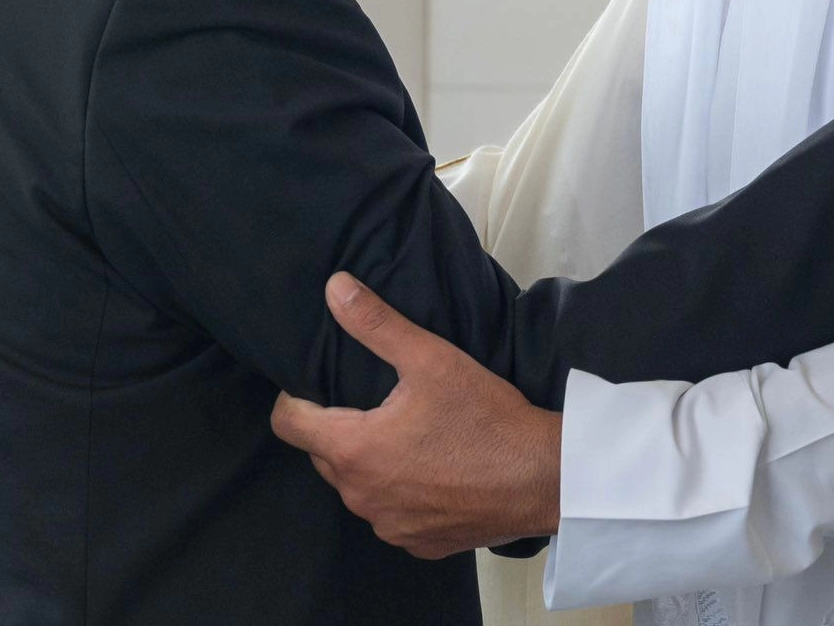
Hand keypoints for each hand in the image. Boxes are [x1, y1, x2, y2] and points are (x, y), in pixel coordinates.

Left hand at [270, 273, 560, 558]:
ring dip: (370, 462)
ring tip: (408, 434)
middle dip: (338, 428)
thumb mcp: (430, 358)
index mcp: (354, 450)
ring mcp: (389, 526)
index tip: (316, 383)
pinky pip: (391, 514)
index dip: (294, 399)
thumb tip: (335, 288)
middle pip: (322, 456)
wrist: (544, 479)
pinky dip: (401, 493)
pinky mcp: (417, 543)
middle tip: (377, 402)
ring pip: (357, 487)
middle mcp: (361, 496)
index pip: (289, 425)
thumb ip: (375, 323)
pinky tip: (433, 471)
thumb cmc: (486, 418)